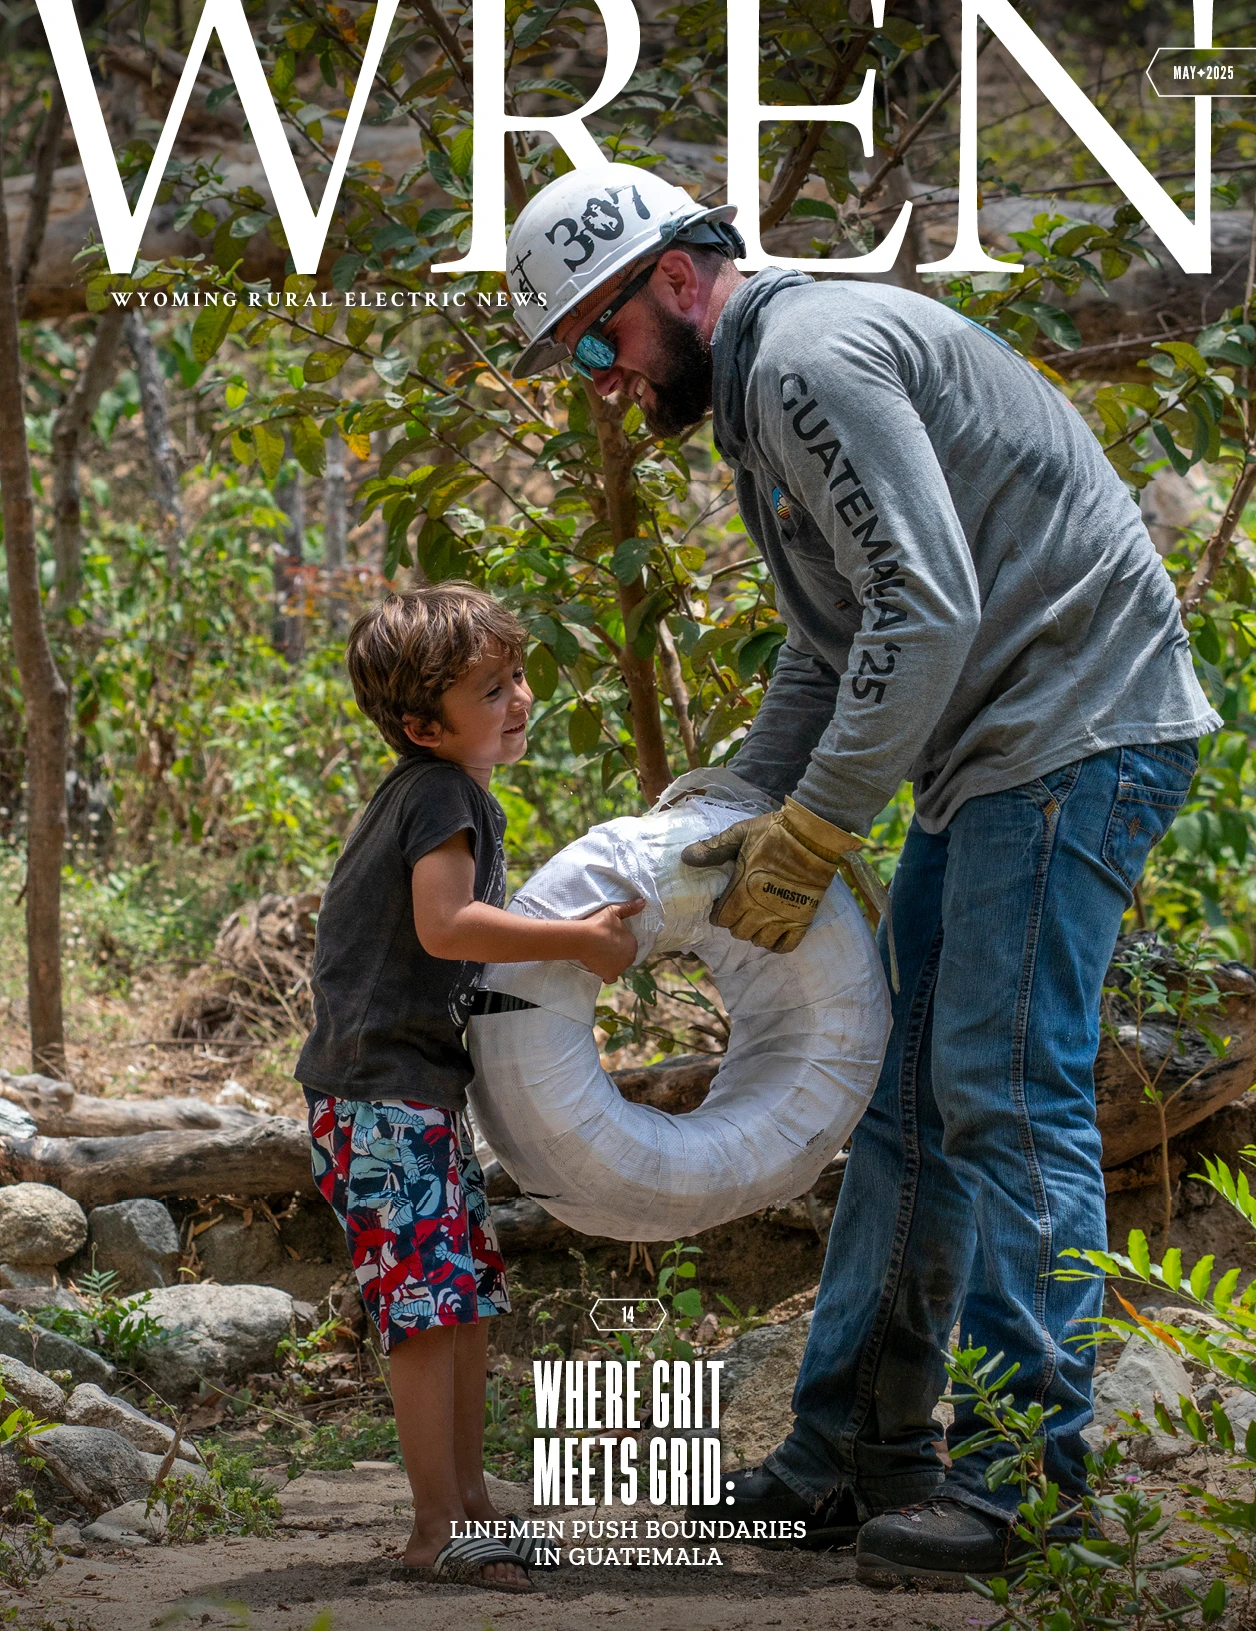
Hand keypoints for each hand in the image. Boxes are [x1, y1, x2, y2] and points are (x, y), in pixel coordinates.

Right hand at [576, 899, 645, 981]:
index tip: (610, 937)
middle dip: (618, 953)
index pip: (629, 944)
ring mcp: (620, 968)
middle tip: (604, 945)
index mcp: (633, 944)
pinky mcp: (609, 975)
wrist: (584, 938)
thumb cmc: (600, 923)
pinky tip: (601, 968)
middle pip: (625, 956)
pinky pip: (611, 978)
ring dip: (612, 963)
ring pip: (618, 967)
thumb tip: (643, 901)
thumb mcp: (615, 911)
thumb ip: (630, 908)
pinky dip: (607, 975)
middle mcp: (630, 958)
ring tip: (600, 954)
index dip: (620, 940)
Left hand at [681, 797, 862, 952]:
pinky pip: (786, 946)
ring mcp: (783, 917)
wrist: (813, 835)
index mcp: (742, 891)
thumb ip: (713, 848)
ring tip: (757, 918)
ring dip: (755, 932)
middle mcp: (760, 909)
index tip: (723, 905)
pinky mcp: (802, 919)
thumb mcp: (740, 834)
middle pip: (738, 932)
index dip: (719, 913)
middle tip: (740, 909)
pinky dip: (777, 943)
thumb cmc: (774, 833)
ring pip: (759, 941)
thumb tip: (686, 857)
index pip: (721, 919)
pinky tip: (775, 931)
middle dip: (735, 922)